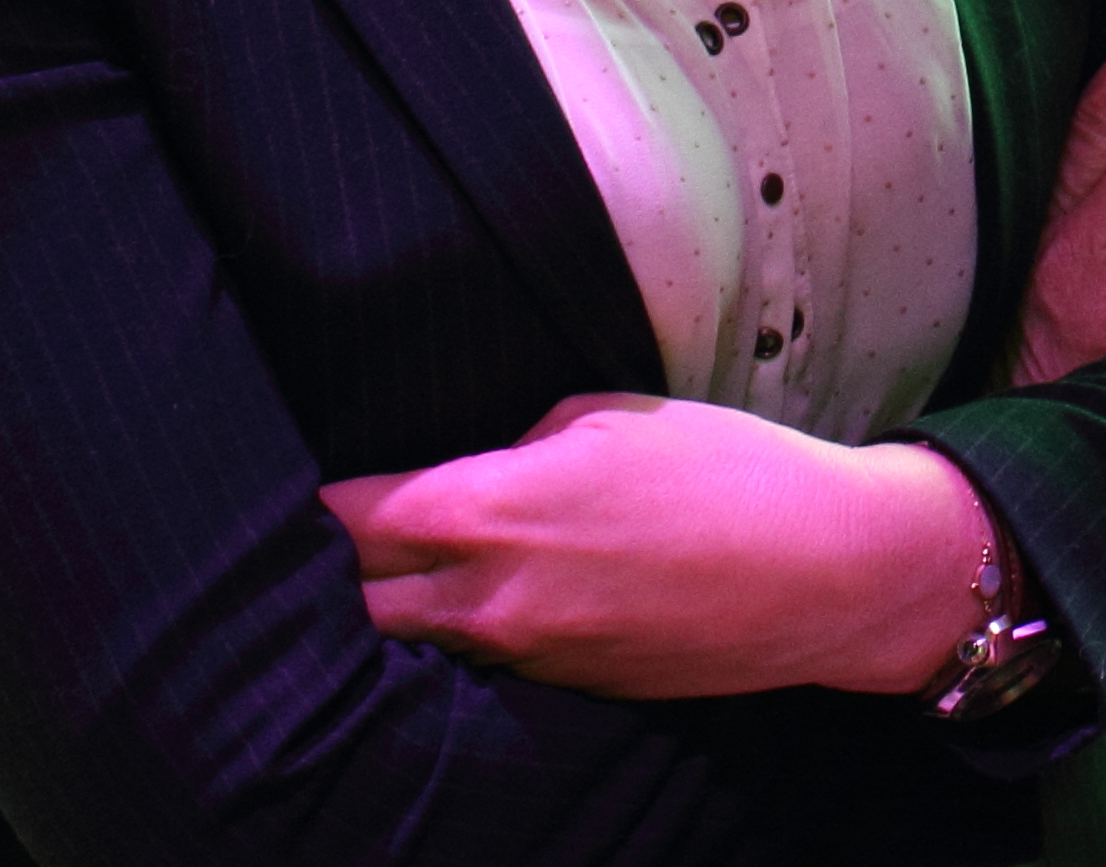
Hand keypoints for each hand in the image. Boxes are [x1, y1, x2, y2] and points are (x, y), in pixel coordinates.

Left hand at [320, 393, 986, 698]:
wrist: (824, 574)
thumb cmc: (720, 468)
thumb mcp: (602, 415)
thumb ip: (513, 444)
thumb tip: (475, 465)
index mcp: (487, 512)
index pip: (349, 523)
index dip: (309, 504)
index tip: (281, 473)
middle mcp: (491, 601)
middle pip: (360, 601)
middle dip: (334, 567)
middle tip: (318, 528)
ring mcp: (530, 659)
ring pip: (419, 639)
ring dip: (397, 603)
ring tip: (388, 561)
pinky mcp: (571, 690)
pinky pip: (486, 661)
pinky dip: (467, 629)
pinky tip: (486, 590)